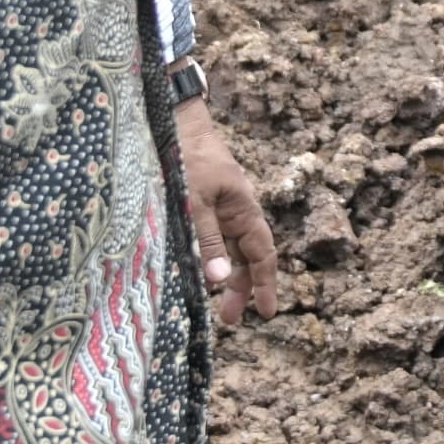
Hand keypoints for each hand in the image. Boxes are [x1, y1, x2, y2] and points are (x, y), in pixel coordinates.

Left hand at [176, 96, 279, 328]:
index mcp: (244, 210)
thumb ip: (208, 240)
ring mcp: (219, 210)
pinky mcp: (202, 206)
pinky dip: (209, 259)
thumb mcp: (195, 203)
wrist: (175, 124)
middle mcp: (236, 212)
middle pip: (247, 257)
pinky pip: (211, 239)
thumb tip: (219, 279)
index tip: (267, 313)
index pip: (262, 254)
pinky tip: (198, 273)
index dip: (266, 284)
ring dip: (224, 277)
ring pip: (229, 250)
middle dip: (242, 289)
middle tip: (230, 319)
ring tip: (213, 305)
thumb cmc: (187, 159)